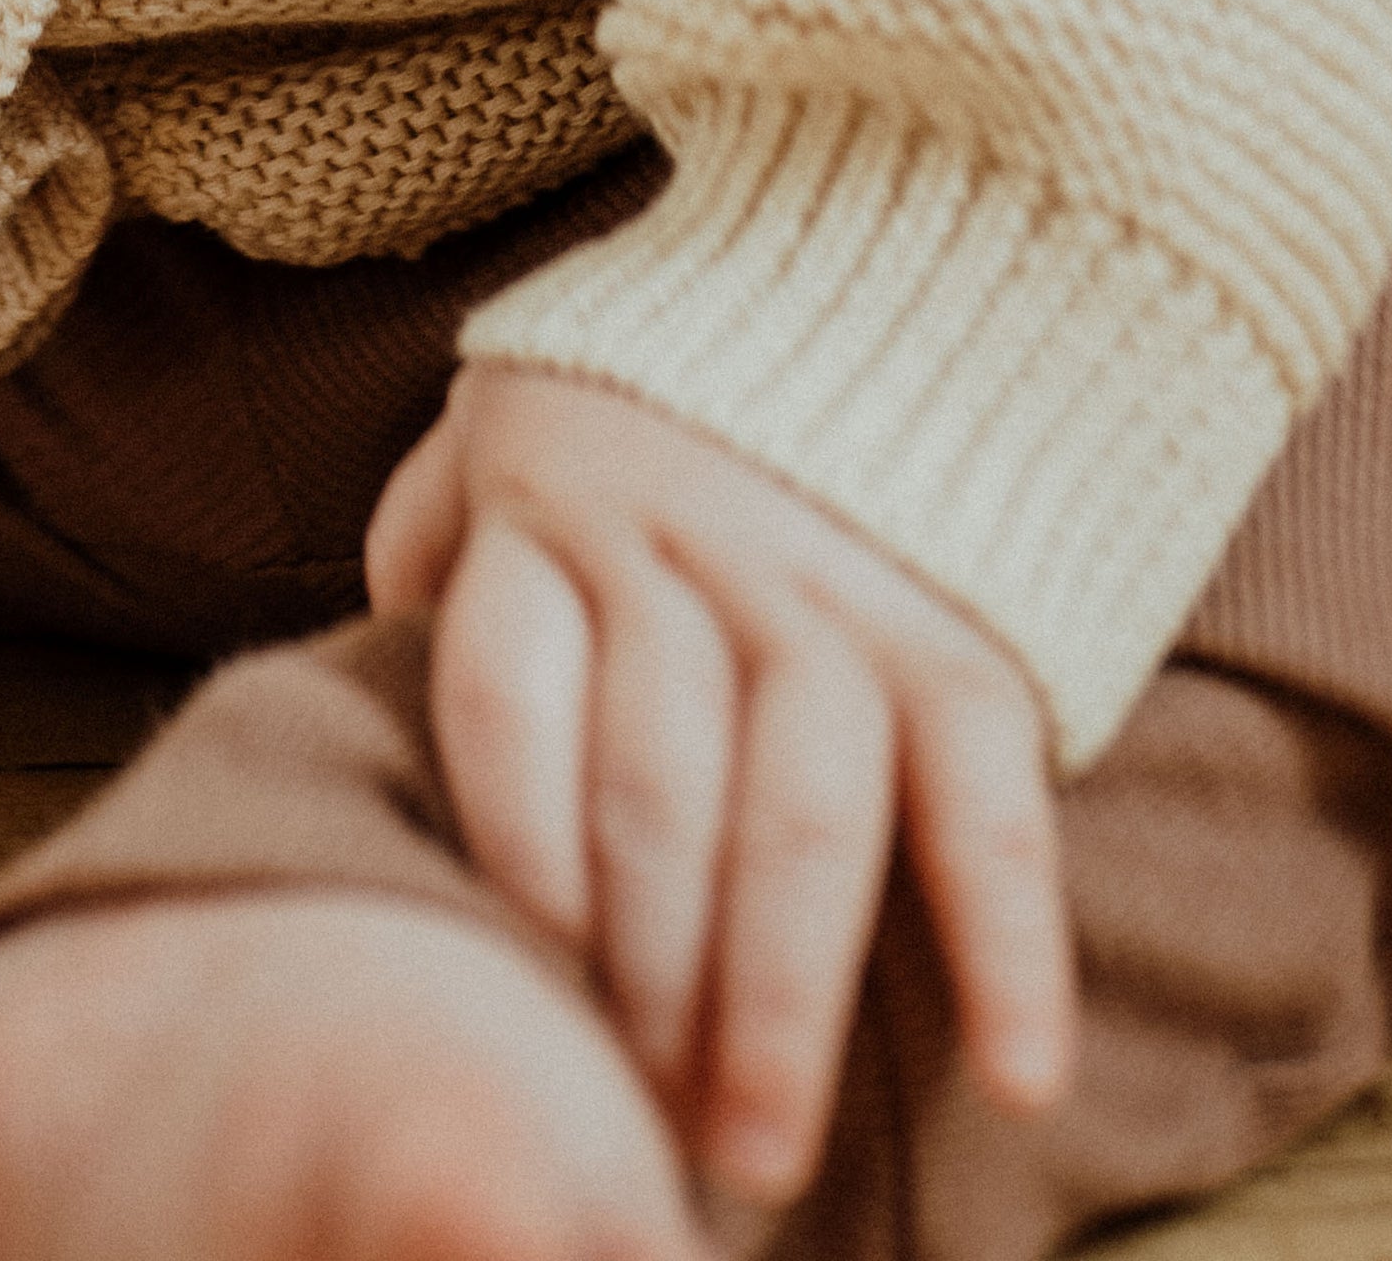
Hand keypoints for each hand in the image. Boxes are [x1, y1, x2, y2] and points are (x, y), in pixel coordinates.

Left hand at [363, 367, 1071, 1210]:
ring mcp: (838, 591)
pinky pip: (991, 799)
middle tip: (629, 1142)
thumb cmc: (665, 376)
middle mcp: (693, 548)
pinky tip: (1014, 1083)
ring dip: (778, 1007)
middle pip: (650, 794)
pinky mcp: (972, 627)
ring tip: (752, 1158)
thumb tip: (378, 639)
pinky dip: (1012, 944)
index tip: (511, 1001)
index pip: (505, 701)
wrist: (903, 232)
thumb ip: (445, 525)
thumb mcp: (520, 405)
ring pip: (799, 822)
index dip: (508, 861)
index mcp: (561, 500)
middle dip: (635, 989)